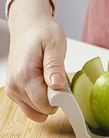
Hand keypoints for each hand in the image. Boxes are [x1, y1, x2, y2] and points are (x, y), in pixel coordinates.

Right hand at [6, 0, 66, 121]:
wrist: (28, 26)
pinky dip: (40, 100)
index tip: (66, 87)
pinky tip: (44, 85)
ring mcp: (12, 89)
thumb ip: (55, 67)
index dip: (60, 99)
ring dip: (47, 100)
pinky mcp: (14, 90)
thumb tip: (56, 86)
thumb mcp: (55, 46)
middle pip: (41, 108)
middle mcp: (15, 85)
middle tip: (58, 79)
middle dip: (54, 99)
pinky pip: (30, 106)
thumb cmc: (43, 34)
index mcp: (25, 75)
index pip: (45, 104)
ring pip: (36, 110)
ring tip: (50, 80)